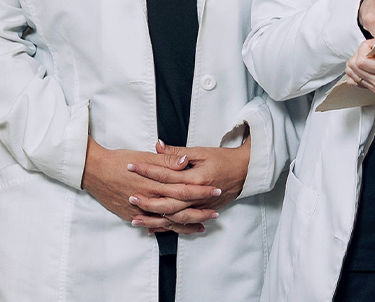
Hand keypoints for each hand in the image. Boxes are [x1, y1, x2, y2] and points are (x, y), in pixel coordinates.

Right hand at [81, 137, 221, 234]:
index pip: (183, 188)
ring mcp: (139, 210)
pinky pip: (152, 225)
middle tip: (214, 213)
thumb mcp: (144, 156)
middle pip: (178, 209)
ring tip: (201, 226)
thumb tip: (184, 161)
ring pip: (167, 221)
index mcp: (154, 182)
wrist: (93, 170)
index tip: (215, 190)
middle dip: (198, 212)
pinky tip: (175, 229)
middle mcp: (148, 199)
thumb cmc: (118, 160)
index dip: (200, 191)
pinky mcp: (131, 216)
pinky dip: (165, 228)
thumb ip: (166, 160)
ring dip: (185, 224)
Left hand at [126, 137, 251, 230]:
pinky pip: (183, 223)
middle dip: (147, 201)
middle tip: (129, 197)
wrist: (245, 171)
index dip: (147, 170)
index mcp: (196, 177)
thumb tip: (157, 146)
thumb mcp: (201, 151)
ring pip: (174, 217)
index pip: (166, 174)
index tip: (131, 166)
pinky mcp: (203, 212)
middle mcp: (198, 195)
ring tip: (135, 219)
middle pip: (168, 201)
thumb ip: (177, 152)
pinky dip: (167, 227)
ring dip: (154, 219)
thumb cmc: (223, 159)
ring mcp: (201, 206)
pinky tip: (153, 229)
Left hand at [345, 42, 374, 109]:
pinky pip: (358, 82)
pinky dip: (358, 71)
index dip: (365, 47)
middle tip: (373, 46)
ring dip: (357, 61)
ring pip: (353, 75)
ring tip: (371, 54)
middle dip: (360, 52)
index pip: (363, 60)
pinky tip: (369, 64)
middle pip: (354, 67)